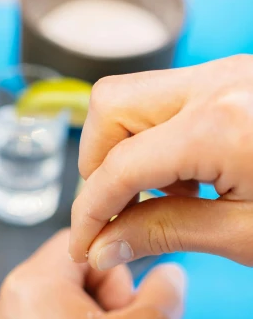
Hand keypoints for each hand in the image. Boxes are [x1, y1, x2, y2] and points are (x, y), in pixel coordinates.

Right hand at [69, 54, 252, 268]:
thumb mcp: (245, 235)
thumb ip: (165, 233)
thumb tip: (101, 246)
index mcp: (221, 126)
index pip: (120, 165)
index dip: (89, 211)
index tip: (83, 245)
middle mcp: (216, 82)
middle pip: (110, 105)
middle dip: (100, 161)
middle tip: (122, 209)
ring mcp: (224, 72)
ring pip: (132, 94)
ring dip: (127, 147)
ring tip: (168, 194)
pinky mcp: (231, 76)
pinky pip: (166, 96)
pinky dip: (156, 135)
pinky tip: (188, 174)